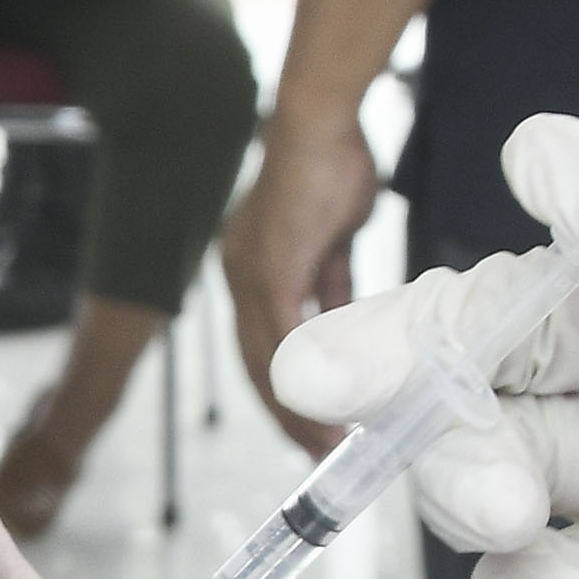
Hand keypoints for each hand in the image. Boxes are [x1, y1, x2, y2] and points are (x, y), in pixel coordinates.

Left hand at [218, 112, 376, 456]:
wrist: (322, 125)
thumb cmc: (330, 169)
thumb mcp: (333, 240)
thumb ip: (330, 282)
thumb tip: (340, 319)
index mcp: (250, 272)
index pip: (257, 348)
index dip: (280, 391)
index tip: (307, 424)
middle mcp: (238, 279)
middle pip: (254, 366)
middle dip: (285, 414)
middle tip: (315, 453)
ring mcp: (249, 275)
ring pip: (265, 361)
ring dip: (295, 406)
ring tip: (325, 444)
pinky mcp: (271, 268)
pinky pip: (282, 337)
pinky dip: (304, 376)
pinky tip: (325, 402)